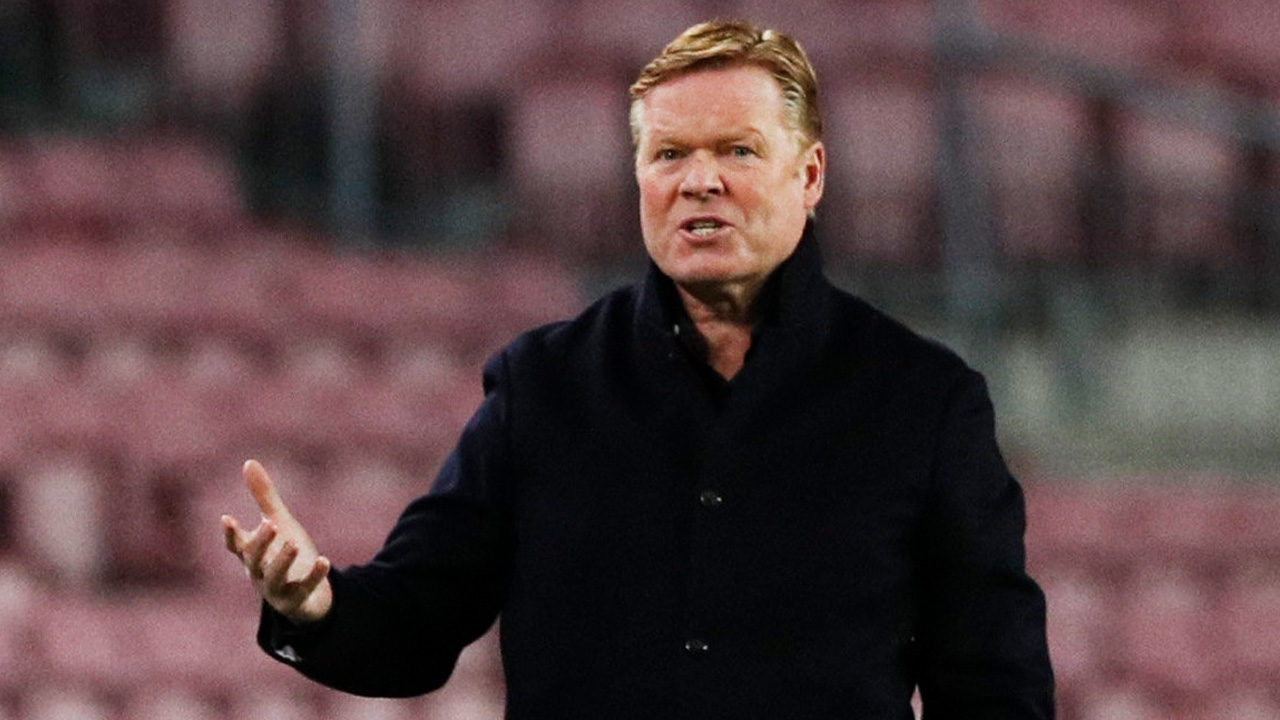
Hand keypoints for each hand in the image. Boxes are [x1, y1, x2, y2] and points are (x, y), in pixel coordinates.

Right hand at [222, 459, 332, 623]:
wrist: (307, 594)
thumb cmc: (287, 553)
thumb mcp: (279, 523)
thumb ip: (263, 497)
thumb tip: (249, 462)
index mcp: (252, 555)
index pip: (237, 546)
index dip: (231, 534)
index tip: (226, 518)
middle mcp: (260, 574)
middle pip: (254, 560)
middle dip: (261, 543)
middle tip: (270, 524)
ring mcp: (277, 590)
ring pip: (274, 578)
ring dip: (282, 561)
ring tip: (292, 543)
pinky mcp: (297, 600)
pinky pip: (305, 588)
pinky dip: (314, 576)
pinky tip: (325, 560)